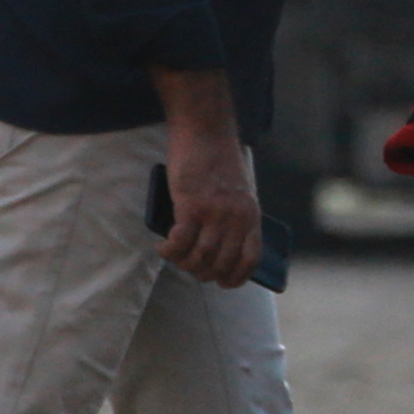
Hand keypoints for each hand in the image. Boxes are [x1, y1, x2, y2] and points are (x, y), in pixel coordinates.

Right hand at [160, 129, 261, 287]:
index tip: (221, 282)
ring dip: (183, 263)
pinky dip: (169, 251)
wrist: (206, 131)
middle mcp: (236, 218)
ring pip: (199, 257)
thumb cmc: (219, 160)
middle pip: (220, 264)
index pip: (250, 260)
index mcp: (251, 216)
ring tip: (173, 255)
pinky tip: (162, 246)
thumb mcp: (238, 192)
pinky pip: (179, 243)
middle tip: (188, 265)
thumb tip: (214, 248)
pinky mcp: (191, 205)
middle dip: (202, 273)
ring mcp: (215, 213)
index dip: (235, 278)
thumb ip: (233, 218)